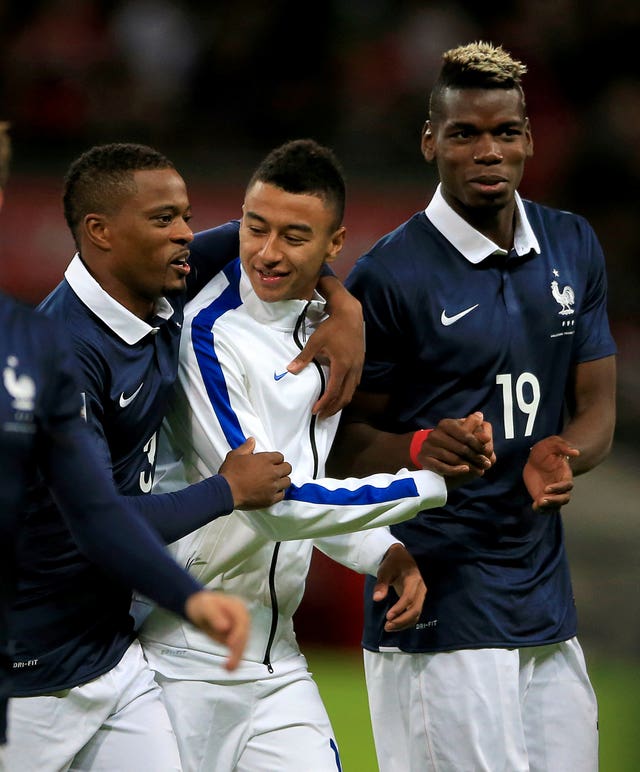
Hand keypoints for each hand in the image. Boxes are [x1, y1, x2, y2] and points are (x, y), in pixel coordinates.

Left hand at [184, 590, 249, 670]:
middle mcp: (242, 618)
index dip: (238, 634)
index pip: (242, 622)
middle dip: (238, 650)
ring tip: (229, 668)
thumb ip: (215, 616)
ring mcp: (239, 629)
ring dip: (237, 657)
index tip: (231, 645)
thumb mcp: (206, 607)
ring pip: (243, 645)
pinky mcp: (235, 638)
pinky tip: (229, 667)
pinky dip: (235, 658)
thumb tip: (225, 627)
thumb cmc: (204, 604)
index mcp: (238, 608)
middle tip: (230, 664)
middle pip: (244, 635)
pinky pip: (237, 649)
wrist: (200, 608)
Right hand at [219, 437, 291, 508]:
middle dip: (282, 468)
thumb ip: (246, 447)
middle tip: (275, 470)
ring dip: (282, 480)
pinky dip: (279, 493)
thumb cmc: (230, 474)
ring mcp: (272, 486)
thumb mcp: (235, 455)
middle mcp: (272, 472)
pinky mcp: (270, 499)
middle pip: (287, 468)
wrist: (227, 492)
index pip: (280, 457)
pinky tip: (273, 491)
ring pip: (287, 481)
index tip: (272, 462)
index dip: (276, 459)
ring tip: (276, 481)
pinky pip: (282, 495)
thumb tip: (251, 441)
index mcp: (265, 460)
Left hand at [287, 281, 363, 417]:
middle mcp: (352, 369)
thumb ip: (303, 357)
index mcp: (341, 365)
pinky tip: (340, 393)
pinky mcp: (360, 363)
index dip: (324, 403)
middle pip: (344, 396)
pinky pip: (355, 384)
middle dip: (333, 408)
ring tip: (330, 409)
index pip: (333, 391)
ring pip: (351, 391)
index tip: (315, 411)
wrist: (350, 315)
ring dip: (341, 402)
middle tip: (322, 416)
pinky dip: (347, 392)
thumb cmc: (332, 327)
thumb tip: (290, 370)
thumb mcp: (315, 342)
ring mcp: (358, 366)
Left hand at [373, 543, 425, 631]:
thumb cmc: (393, 563)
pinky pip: (415, 614)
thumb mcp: (385, 570)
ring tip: (388, 627)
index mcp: (413, 579)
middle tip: (387, 626)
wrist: (402, 558)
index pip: (408, 597)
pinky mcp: (418, 600)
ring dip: (403, 623)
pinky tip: (395, 625)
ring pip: (416, 614)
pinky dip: (406, 622)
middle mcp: (420, 589)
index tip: (388, 617)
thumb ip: (381, 584)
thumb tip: (377, 599)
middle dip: (401, 620)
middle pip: (415, 609)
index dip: (399, 608)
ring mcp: (421, 595)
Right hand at [417, 412, 495, 488]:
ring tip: (480, 471)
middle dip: (476, 457)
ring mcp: (427, 446)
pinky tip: (465, 470)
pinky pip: (442, 467)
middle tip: (487, 464)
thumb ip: (478, 434)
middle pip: (461, 447)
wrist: (434, 456)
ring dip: (470, 466)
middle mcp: (435, 433)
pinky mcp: (423, 458)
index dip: (479, 444)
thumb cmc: (455, 444)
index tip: (489, 453)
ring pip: (453, 458)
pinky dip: (456, 470)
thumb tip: (486, 437)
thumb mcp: (466, 435)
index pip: (466, 434)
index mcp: (446, 424)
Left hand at [523, 436, 579, 510]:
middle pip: (564, 499)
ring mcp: (551, 493)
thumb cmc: (546, 449)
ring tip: (537, 505)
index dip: (559, 488)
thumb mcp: (553, 443)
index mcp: (565, 475)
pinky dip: (540, 509)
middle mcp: (560, 486)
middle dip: (555, 501)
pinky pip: (544, 507)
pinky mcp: (541, 496)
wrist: (535, 456)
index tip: (547, 488)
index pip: (567, 486)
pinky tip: (534, 507)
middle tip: (542, 500)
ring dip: (548, 507)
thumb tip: (576, 452)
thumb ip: (563, 447)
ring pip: (555, 506)